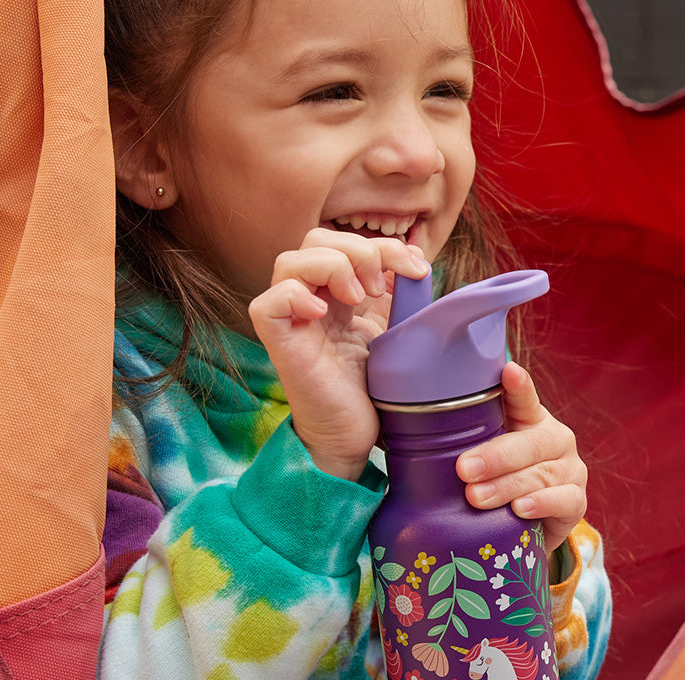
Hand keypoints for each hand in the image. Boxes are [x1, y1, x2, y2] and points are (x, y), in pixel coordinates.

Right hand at [248, 228, 428, 480]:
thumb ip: (398, 293)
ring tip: (358, 298)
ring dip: (333, 267)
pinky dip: (295, 296)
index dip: (383, 245)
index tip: (416, 268)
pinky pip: (268, 303)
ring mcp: (291, 320)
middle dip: (358, 250)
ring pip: (289, 261)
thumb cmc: (372, 389)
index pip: (346, 242)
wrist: (357, 434)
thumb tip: (412, 259)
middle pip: (315, 240)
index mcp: (336, 293)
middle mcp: (310, 300)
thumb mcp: (394, 330)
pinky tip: (323, 314)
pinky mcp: (278, 343)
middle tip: (381, 287)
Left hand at [456, 363, 587, 554]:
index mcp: (528, 420)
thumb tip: (396, 425)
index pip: (523, 398)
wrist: (526, 531)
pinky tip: (520, 510)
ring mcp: (570, 469)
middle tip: (464, 469)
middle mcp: (554, 439)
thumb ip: (455, 441)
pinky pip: (564, 500)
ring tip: (477, 498)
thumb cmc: (493, 485)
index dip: (517, 386)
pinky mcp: (578, 501)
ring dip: (508, 485)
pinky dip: (542, 504)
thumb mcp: (477, 459)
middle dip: (496, 456)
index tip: (508, 372)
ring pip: (542, 474)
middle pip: (531, 441)